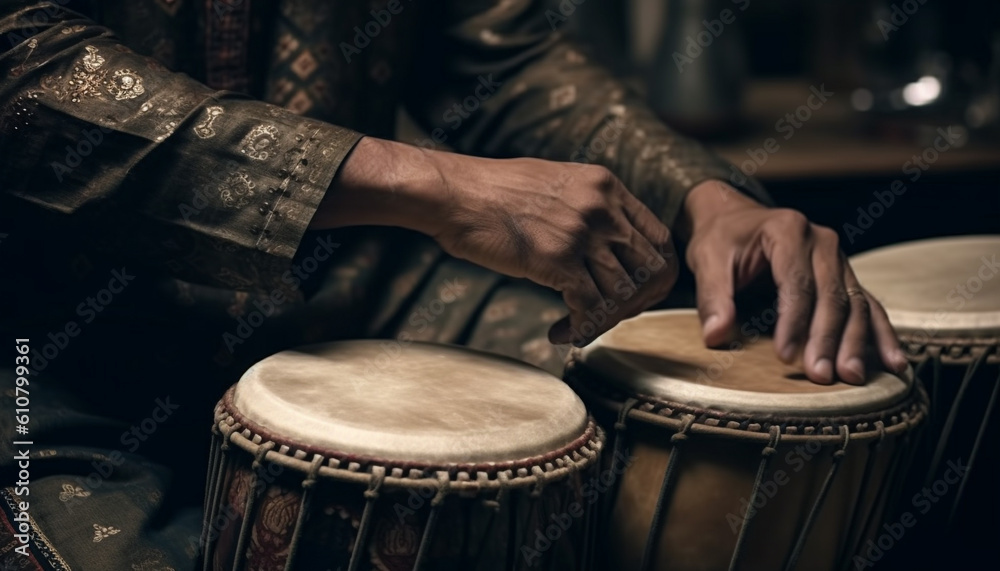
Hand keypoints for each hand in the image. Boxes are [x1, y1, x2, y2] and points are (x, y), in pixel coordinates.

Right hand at [312, 137, 677, 345]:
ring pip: (622, 294)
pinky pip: (590, 308)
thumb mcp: (557, 183)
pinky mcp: (556, 259)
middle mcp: (602, 207)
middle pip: (652, 270)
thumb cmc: (493, 192)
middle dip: (634, 304)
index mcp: (606, 185)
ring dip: (602, 321)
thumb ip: (589, 208)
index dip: (651, 276)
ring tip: (574, 326)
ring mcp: (581, 232)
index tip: (629, 294)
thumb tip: (608, 247)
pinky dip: (580, 329)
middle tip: (607, 316)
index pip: (659, 239)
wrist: (453, 194)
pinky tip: (560, 332)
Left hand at [679, 180, 907, 383]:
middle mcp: (822, 241)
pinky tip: (893, 363)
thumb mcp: (708, 260)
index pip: (796, 282)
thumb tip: (716, 336)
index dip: (793, 321)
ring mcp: (838, 259)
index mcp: (788, 230)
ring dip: (856, 342)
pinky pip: (869, 306)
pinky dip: (881, 335)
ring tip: (852, 376)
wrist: (736, 219)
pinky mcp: (844, 277)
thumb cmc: (722, 239)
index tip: (785, 356)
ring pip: (855, 303)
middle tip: (821, 375)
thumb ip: (713, 297)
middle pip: (831, 295)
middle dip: (827, 338)